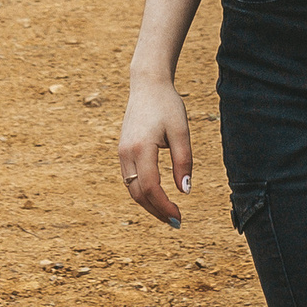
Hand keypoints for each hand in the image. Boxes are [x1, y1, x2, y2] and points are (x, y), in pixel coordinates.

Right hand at [118, 69, 193, 228]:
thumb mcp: (181, 131)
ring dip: (148, 204)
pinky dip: (142, 192)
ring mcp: (122, 152)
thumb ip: (183, 160)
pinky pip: (130, 179)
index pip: (151, 187)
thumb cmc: (167, 105)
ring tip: (168, 213)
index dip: (164, 206)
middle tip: (175, 221)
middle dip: (156, 211)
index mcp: (141, 148)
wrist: (147, 85)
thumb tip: (184, 191)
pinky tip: (157, 196)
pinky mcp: (123, 151)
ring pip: (132, 189)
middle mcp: (126, 153)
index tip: (179, 217)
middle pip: (138, 194)